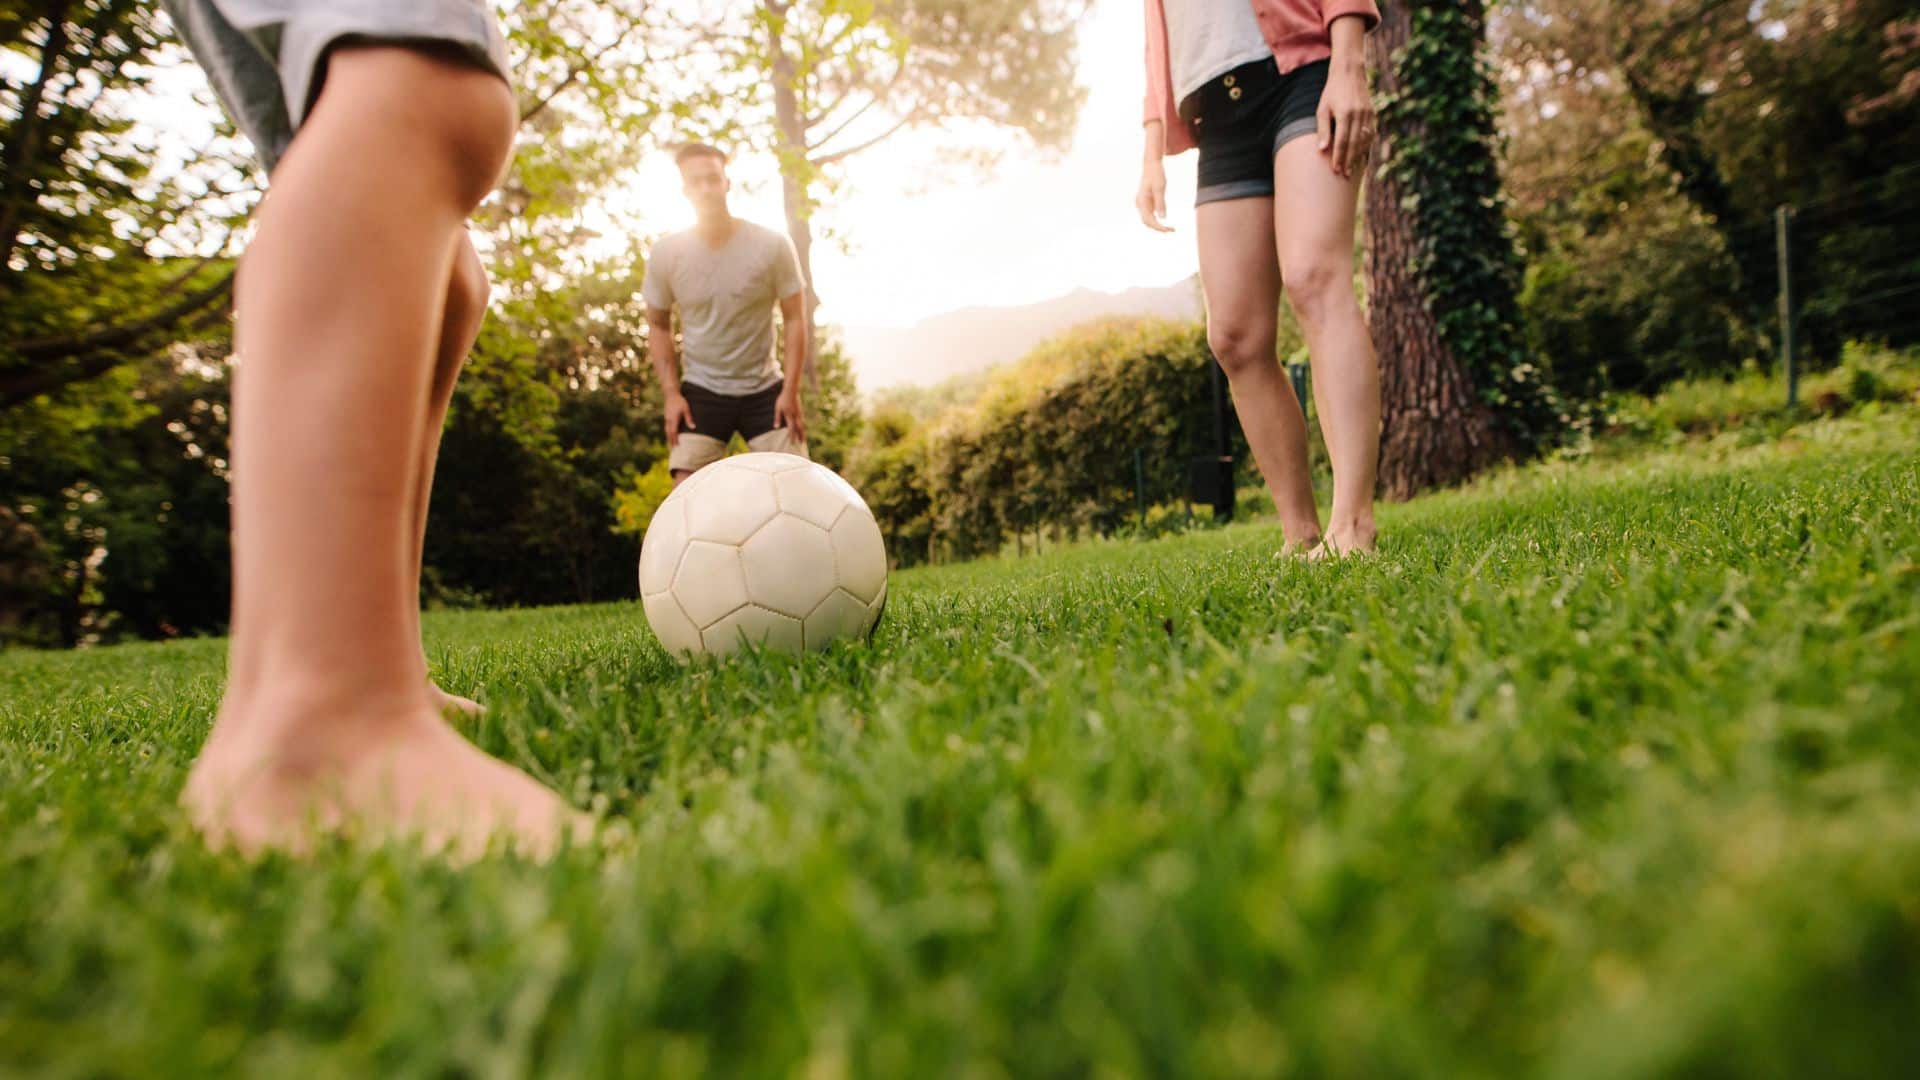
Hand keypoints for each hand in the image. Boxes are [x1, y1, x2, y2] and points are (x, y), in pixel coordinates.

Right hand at [663, 392, 693, 447]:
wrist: (671, 394)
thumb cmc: (680, 401)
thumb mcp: (686, 409)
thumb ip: (689, 419)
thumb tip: (693, 428)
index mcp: (673, 419)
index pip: (673, 432)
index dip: (675, 440)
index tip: (677, 446)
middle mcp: (669, 420)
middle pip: (669, 434)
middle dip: (671, 442)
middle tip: (673, 450)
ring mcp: (667, 419)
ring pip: (667, 431)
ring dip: (669, 438)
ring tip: (671, 445)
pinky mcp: (667, 417)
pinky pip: (667, 428)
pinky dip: (668, 433)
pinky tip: (670, 436)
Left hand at [775, 389, 806, 443]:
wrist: (791, 391)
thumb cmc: (783, 399)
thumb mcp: (778, 408)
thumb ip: (777, 418)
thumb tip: (775, 428)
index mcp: (789, 415)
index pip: (791, 428)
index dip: (792, 436)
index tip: (792, 443)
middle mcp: (796, 416)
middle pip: (799, 428)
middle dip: (800, 436)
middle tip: (802, 444)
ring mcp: (799, 414)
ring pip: (802, 425)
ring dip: (802, 433)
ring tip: (803, 439)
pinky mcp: (800, 412)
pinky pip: (802, 422)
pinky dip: (802, 428)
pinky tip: (801, 430)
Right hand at [1136, 157, 1172, 232]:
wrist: (1151, 164)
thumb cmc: (1156, 174)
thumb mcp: (1160, 188)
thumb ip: (1161, 203)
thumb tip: (1163, 218)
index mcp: (1141, 201)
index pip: (1148, 220)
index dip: (1158, 227)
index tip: (1169, 230)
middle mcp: (1139, 204)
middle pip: (1147, 222)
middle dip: (1158, 228)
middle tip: (1172, 230)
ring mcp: (1142, 204)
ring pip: (1148, 220)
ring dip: (1158, 225)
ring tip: (1171, 228)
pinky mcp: (1147, 202)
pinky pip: (1151, 215)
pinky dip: (1158, 220)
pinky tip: (1167, 223)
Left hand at [1317, 64, 1376, 179]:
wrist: (1350, 73)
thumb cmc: (1331, 92)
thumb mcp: (1322, 109)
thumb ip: (1323, 129)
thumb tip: (1322, 150)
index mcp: (1345, 113)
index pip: (1342, 141)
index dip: (1339, 156)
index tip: (1336, 169)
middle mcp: (1359, 114)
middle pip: (1354, 143)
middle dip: (1350, 160)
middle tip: (1345, 174)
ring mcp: (1368, 113)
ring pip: (1365, 139)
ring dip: (1359, 155)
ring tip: (1353, 168)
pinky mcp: (1373, 113)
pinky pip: (1371, 133)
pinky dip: (1367, 145)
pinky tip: (1361, 154)